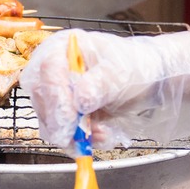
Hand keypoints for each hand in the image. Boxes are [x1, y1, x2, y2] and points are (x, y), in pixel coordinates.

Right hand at [19, 29, 189, 151]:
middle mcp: (54, 69)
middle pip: (42, 98)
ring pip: (49, 120)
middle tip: (82, 137)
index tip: (71, 120)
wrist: (148, 82)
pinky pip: (62, 133)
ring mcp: (56, 93)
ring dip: (73, 135)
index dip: (56, 98)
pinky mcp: (64, 114)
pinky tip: (101, 136)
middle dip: (63, 122)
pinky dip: (80, 141)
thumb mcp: (121, 72)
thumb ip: (100, 84)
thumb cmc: (134, 67)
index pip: (48, 71)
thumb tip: (79, 100)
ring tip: (103, 135)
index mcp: (64, 47)